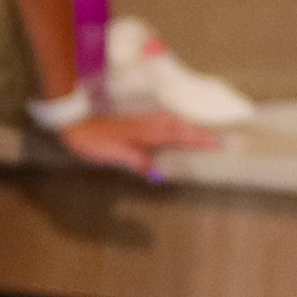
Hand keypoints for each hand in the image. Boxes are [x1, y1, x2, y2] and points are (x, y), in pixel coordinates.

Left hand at [51, 110, 211, 179]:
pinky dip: (177, 126)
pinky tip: (176, 130)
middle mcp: (149, 124)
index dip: (199, 140)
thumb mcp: (116, 155)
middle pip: (181, 127)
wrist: (77, 125)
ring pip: (174, 123)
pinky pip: (165, 123)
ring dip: (190, 128)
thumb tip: (159, 175)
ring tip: (204, 137)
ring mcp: (143, 122)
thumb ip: (139, 162)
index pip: (179, 135)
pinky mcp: (137, 122)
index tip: (219, 144)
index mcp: (147, 133)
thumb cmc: (95, 141)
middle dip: (201, 133)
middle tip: (220, 142)